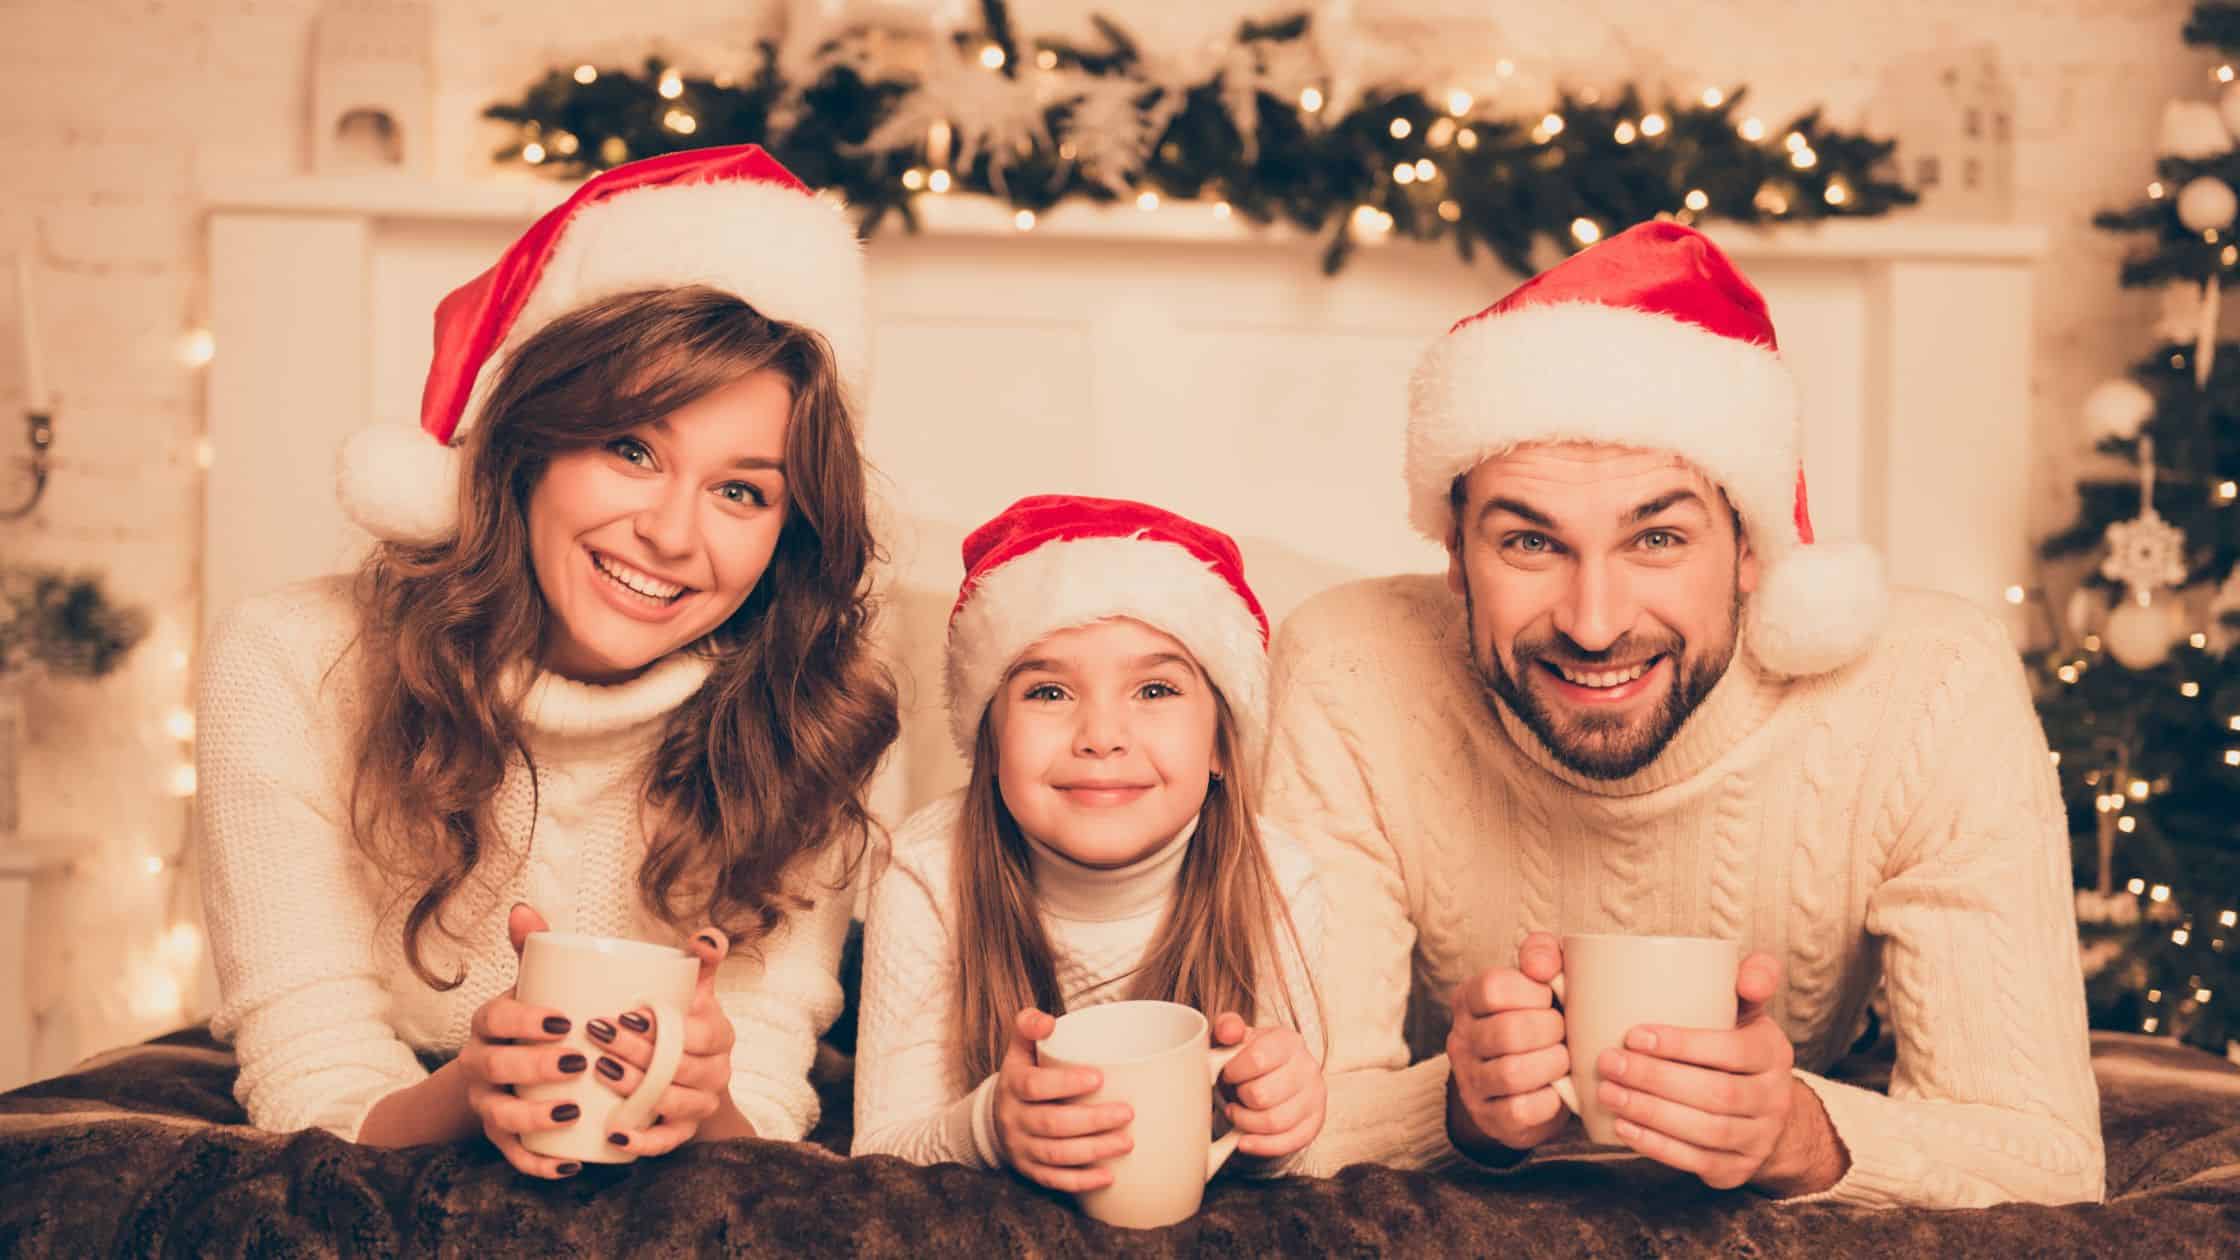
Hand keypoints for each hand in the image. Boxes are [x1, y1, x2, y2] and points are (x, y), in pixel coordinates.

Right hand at [461, 904, 592, 1178]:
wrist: (509, 1066)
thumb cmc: (534, 1017)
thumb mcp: (532, 984)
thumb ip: (535, 949)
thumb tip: (524, 908)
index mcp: (489, 1023)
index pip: (496, 1019)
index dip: (525, 1021)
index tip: (564, 1021)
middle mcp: (479, 1064)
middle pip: (495, 1068)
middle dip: (533, 1067)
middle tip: (577, 1064)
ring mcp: (487, 1103)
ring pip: (500, 1117)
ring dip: (534, 1117)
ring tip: (572, 1113)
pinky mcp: (500, 1137)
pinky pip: (512, 1156)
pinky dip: (538, 1164)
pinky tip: (569, 1163)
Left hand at [587, 928, 738, 1156]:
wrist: (687, 1077)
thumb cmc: (678, 1022)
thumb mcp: (691, 988)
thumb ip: (694, 958)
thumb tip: (704, 934)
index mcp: (719, 1033)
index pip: (699, 1032)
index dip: (665, 1025)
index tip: (629, 1013)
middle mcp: (717, 1071)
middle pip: (680, 1067)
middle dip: (639, 1052)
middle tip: (598, 1034)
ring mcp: (700, 1104)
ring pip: (672, 1103)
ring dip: (636, 1089)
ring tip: (600, 1072)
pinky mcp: (682, 1134)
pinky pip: (666, 1142)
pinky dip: (642, 1141)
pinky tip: (615, 1134)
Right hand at [993, 1008, 1132, 1192]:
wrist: (1000, 1114)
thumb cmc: (1024, 1073)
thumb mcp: (1021, 1047)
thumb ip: (1030, 1025)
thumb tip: (1049, 1021)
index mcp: (1012, 1085)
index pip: (1034, 1085)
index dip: (1065, 1082)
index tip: (1100, 1077)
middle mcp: (1013, 1118)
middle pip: (1051, 1123)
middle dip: (1092, 1121)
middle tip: (1127, 1113)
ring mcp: (1020, 1147)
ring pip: (1055, 1154)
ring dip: (1093, 1151)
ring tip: (1126, 1142)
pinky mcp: (1029, 1170)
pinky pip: (1053, 1180)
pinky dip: (1081, 1181)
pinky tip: (1108, 1176)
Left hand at [1211, 1013, 1325, 1160]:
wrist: (1273, 1078)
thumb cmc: (1250, 1059)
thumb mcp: (1236, 1039)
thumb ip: (1227, 1028)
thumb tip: (1228, 1030)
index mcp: (1288, 1041)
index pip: (1257, 1059)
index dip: (1233, 1072)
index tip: (1227, 1074)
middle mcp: (1308, 1067)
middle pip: (1262, 1095)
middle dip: (1239, 1099)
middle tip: (1233, 1096)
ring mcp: (1315, 1097)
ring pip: (1274, 1122)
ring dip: (1245, 1123)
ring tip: (1236, 1114)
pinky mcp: (1315, 1123)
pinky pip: (1288, 1142)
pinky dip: (1261, 1145)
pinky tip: (1244, 1140)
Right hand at [1445, 931, 1570, 1158]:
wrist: (1524, 1083)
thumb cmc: (1538, 1020)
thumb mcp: (1539, 979)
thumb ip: (1542, 953)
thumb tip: (1542, 966)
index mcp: (1468, 999)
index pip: (1493, 987)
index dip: (1532, 993)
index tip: (1549, 998)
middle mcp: (1461, 1039)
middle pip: (1507, 1032)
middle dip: (1550, 1031)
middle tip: (1563, 1033)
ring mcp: (1471, 1081)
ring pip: (1511, 1073)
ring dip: (1552, 1065)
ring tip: (1563, 1059)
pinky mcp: (1490, 1117)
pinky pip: (1520, 1110)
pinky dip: (1549, 1100)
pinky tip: (1557, 1090)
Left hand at [1595, 951, 1842, 1193]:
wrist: (1762, 1108)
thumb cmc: (1736, 1043)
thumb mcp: (1746, 1008)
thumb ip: (1749, 977)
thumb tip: (1747, 976)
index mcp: (1774, 1052)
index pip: (1732, 1050)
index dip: (1682, 1045)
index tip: (1633, 1035)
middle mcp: (1775, 1099)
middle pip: (1716, 1094)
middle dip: (1655, 1079)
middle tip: (1607, 1063)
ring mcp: (1759, 1139)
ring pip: (1706, 1131)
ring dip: (1650, 1113)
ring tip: (1608, 1093)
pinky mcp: (1738, 1170)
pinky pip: (1697, 1161)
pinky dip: (1657, 1147)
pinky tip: (1623, 1127)